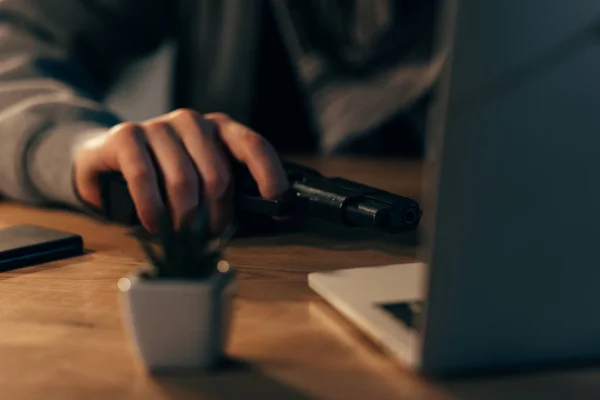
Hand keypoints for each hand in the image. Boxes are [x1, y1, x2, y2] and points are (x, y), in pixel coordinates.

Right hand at [73, 109, 288, 232]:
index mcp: (219, 128)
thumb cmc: (163, 173)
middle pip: (218, 176)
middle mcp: (193, 121)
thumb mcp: (200, 176)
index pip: (254, 146)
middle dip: (216, 215)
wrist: (106, 156)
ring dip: (184, 219)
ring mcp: (159, 125)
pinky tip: (153, 224)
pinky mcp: (127, 135)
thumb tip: (265, 213)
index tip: (279, 207)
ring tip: (178, 234)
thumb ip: (228, 187)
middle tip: (207, 235)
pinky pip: (145, 177)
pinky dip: (152, 208)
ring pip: (184, 181)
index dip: (271, 177)